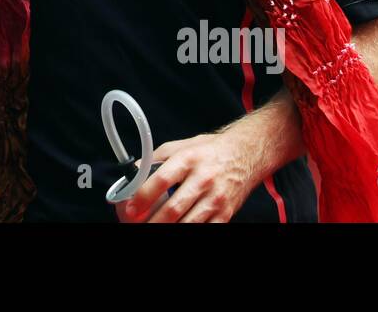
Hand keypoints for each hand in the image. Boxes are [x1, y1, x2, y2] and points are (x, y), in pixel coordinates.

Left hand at [116, 129, 257, 222]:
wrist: (245, 154)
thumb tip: (133, 173)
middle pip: (174, 208)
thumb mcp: (180, 146)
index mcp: (188, 160)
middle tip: (139, 224)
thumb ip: (156, 159)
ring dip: (169, 228)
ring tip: (154, 227)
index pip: (162, 180)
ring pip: (188, 223)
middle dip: (153, 221)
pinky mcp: (226, 213)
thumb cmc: (209, 151)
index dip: (144, 196)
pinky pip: (206, 228)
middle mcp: (203, 179)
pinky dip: (190, 230)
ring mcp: (216, 198)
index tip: (132, 208)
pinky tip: (179, 228)